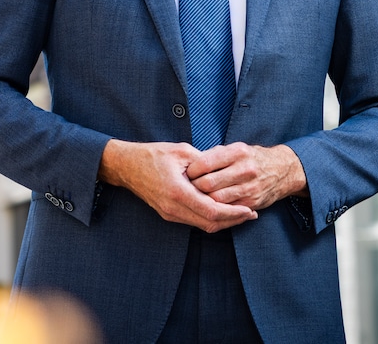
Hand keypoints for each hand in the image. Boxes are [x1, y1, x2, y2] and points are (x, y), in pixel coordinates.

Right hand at [98, 139, 257, 232]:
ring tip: (241, 213)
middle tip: (251, 214)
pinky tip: (222, 210)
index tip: (250, 210)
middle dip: (233, 221)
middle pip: (210, 224)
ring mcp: (170, 213)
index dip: (234, 213)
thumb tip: (224, 171)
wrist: (126, 166)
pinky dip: (211, 218)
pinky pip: (194, 221)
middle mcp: (173, 208)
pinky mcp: (168, 214)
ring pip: (203, 225)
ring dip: (223, 221)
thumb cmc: (152, 155)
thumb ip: (204, 163)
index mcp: (178, 191)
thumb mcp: (182, 152)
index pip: (212, 211)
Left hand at [186, 143, 307, 210]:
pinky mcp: (252, 203)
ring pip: (216, 199)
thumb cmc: (250, 158)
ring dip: (202, 200)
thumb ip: (213, 155)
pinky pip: (227, 210)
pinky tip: (208, 205)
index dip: (191, 171)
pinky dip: (215, 209)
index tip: (185, 173)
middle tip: (186, 188)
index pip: (205, 163)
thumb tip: (189, 163)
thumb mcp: (234, 148)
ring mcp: (250, 188)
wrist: (281, 170)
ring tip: (194, 197)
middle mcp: (245, 169)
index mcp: (238, 152)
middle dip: (193, 187)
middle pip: (208, 184)